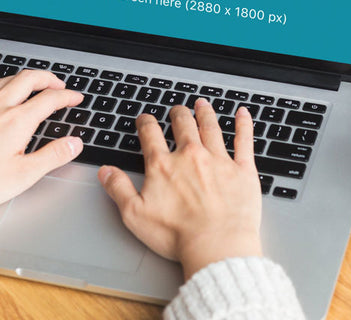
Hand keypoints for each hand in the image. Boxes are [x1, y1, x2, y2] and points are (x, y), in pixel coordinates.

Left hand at [0, 69, 83, 216]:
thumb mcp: (22, 176)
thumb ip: (52, 156)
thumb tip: (73, 144)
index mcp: (16, 121)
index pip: (50, 99)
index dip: (67, 96)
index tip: (75, 98)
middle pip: (28, 78)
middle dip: (48, 78)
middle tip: (58, 84)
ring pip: (4, 80)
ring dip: (23, 79)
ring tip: (31, 85)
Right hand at [98, 99, 262, 279]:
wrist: (217, 246)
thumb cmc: (177, 235)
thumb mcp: (134, 215)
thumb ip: (118, 189)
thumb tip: (106, 171)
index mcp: (164, 165)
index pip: (151, 134)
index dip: (146, 123)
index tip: (145, 119)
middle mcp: (191, 156)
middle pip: (183, 125)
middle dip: (178, 114)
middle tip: (176, 110)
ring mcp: (219, 160)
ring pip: (211, 127)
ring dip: (205, 113)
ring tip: (202, 104)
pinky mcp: (242, 170)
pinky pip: (244, 140)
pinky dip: (243, 124)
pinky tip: (243, 114)